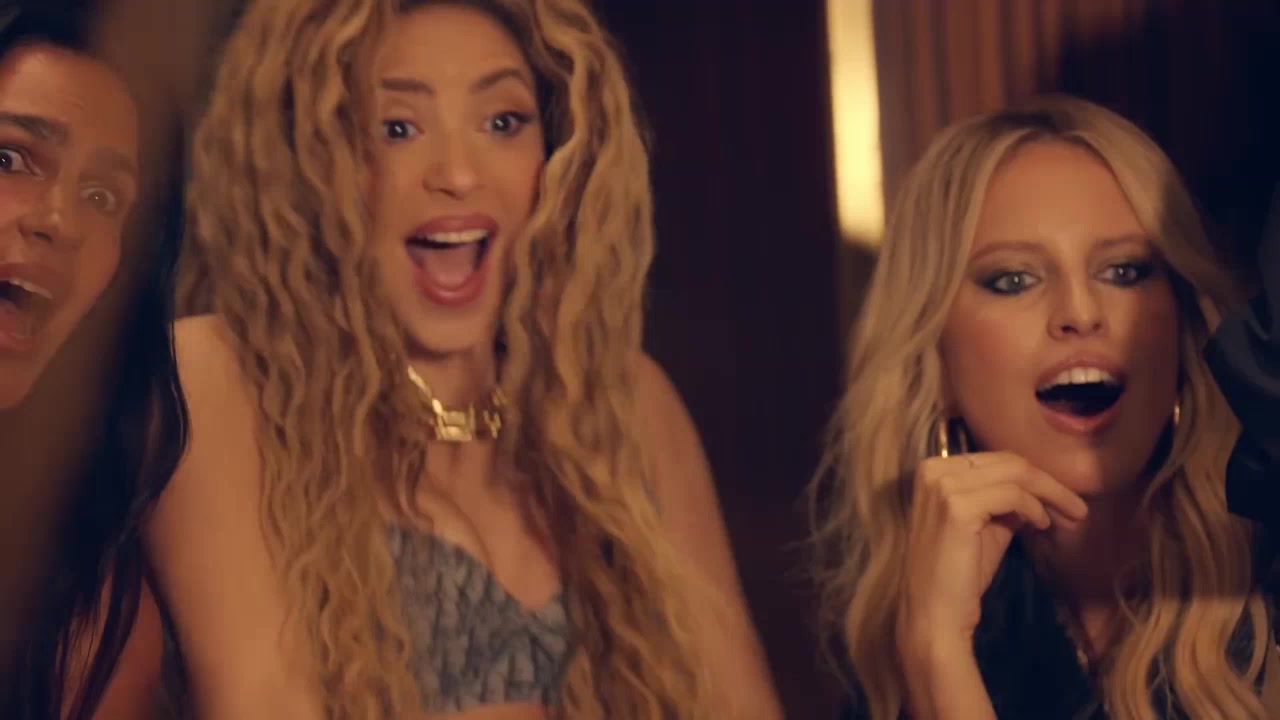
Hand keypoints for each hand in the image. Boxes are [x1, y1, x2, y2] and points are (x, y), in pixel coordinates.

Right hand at [896, 451, 1087, 658]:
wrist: (935, 614)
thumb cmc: (958, 575)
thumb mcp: (984, 527)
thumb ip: (1003, 503)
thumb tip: (1037, 490)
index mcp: (934, 469)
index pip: (995, 459)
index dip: (1034, 477)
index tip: (1061, 498)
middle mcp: (934, 470)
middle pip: (1007, 461)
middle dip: (1049, 483)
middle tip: (1078, 508)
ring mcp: (943, 487)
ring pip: (1015, 474)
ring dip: (1050, 494)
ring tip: (1069, 517)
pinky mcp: (957, 507)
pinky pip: (1012, 495)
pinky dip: (1035, 508)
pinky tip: (1043, 524)